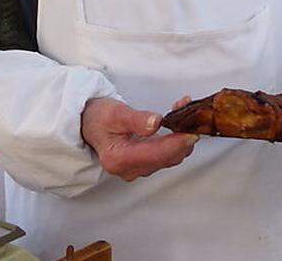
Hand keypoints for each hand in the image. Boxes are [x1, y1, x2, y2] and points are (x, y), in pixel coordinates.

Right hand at [81, 96, 197, 181]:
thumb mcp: (114, 112)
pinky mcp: (145, 164)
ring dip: (181, 137)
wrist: (89, 124)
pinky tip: (179, 123)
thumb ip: (136, 119)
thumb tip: (156, 123)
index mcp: (118, 159)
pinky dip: (176, 140)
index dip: (176, 143)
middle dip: (182, 137)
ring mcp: (138, 169)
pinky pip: (167, 154)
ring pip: (170, 157)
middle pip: (166, 158)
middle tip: (192, 114)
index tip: (192, 131)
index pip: (155, 154)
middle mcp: (129, 169)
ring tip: (185, 113)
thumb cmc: (98, 117)